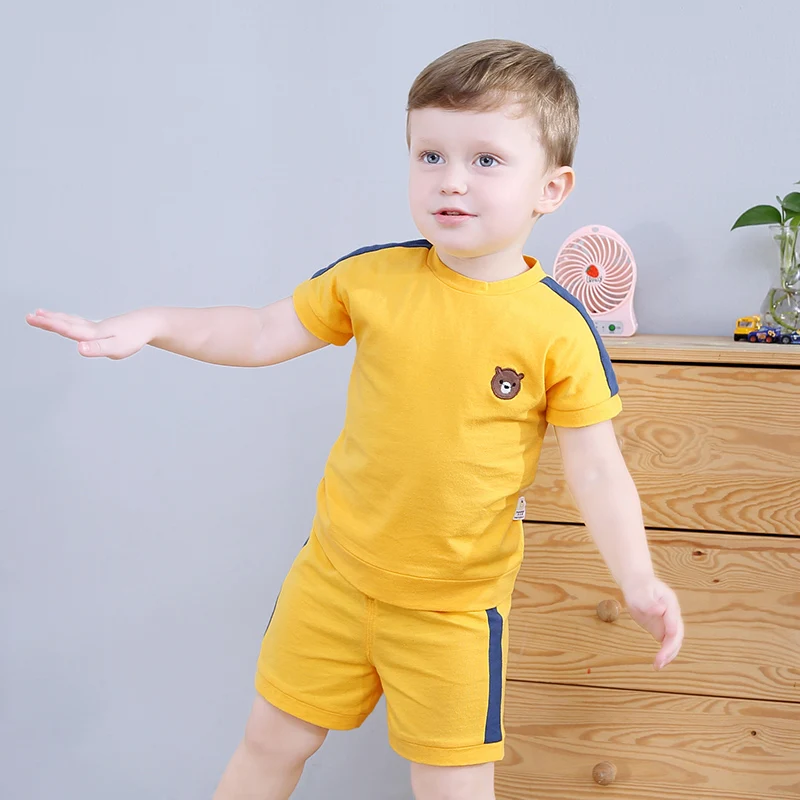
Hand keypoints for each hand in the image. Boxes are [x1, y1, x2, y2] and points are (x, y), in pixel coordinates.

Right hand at [26, 308, 157, 359]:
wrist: (149, 323)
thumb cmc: (134, 337)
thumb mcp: (117, 348)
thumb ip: (97, 349)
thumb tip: (78, 348)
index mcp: (92, 333)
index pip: (66, 328)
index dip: (49, 324)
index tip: (32, 318)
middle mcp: (92, 328)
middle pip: (65, 322)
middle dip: (46, 320)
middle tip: (28, 316)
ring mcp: (97, 326)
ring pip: (72, 320)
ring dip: (55, 318)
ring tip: (41, 313)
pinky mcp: (103, 327)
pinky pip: (80, 322)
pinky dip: (68, 320)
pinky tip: (68, 322)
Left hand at [622, 576, 683, 670]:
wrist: (637, 585)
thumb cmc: (639, 586)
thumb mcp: (641, 591)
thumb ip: (649, 602)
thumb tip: (660, 610)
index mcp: (670, 603)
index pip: (673, 619)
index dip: (671, 631)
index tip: (664, 642)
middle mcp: (673, 615)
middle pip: (677, 634)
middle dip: (669, 649)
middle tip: (659, 661)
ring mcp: (669, 623)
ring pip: (674, 642)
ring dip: (668, 655)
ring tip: (657, 666)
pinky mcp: (662, 629)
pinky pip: (667, 644)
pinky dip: (664, 654)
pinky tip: (658, 663)